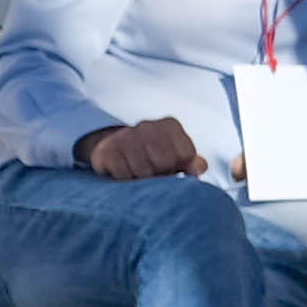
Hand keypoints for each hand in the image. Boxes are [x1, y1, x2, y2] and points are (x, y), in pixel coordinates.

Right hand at [81, 117, 205, 180]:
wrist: (115, 149)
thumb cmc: (153, 156)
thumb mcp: (176, 156)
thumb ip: (192, 162)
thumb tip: (200, 167)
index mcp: (170, 125)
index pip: (186, 154)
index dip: (181, 168)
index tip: (174, 168)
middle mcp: (147, 126)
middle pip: (165, 162)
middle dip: (162, 175)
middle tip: (155, 174)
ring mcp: (125, 136)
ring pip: (144, 171)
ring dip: (143, 180)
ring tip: (140, 175)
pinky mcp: (107, 150)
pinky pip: (123, 174)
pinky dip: (126, 181)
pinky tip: (126, 175)